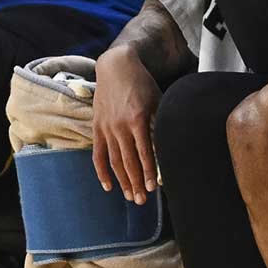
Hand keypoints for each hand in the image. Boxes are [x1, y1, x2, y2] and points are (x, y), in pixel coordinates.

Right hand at [91, 47, 161, 203]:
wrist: (116, 67)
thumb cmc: (142, 84)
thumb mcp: (158, 100)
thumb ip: (161, 123)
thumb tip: (170, 146)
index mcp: (139, 119)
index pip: (144, 152)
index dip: (148, 172)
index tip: (154, 188)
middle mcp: (120, 126)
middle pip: (128, 162)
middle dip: (136, 183)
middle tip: (143, 201)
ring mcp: (107, 128)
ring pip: (115, 161)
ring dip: (123, 181)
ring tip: (131, 197)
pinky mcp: (97, 128)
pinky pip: (99, 155)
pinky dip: (102, 172)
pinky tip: (108, 187)